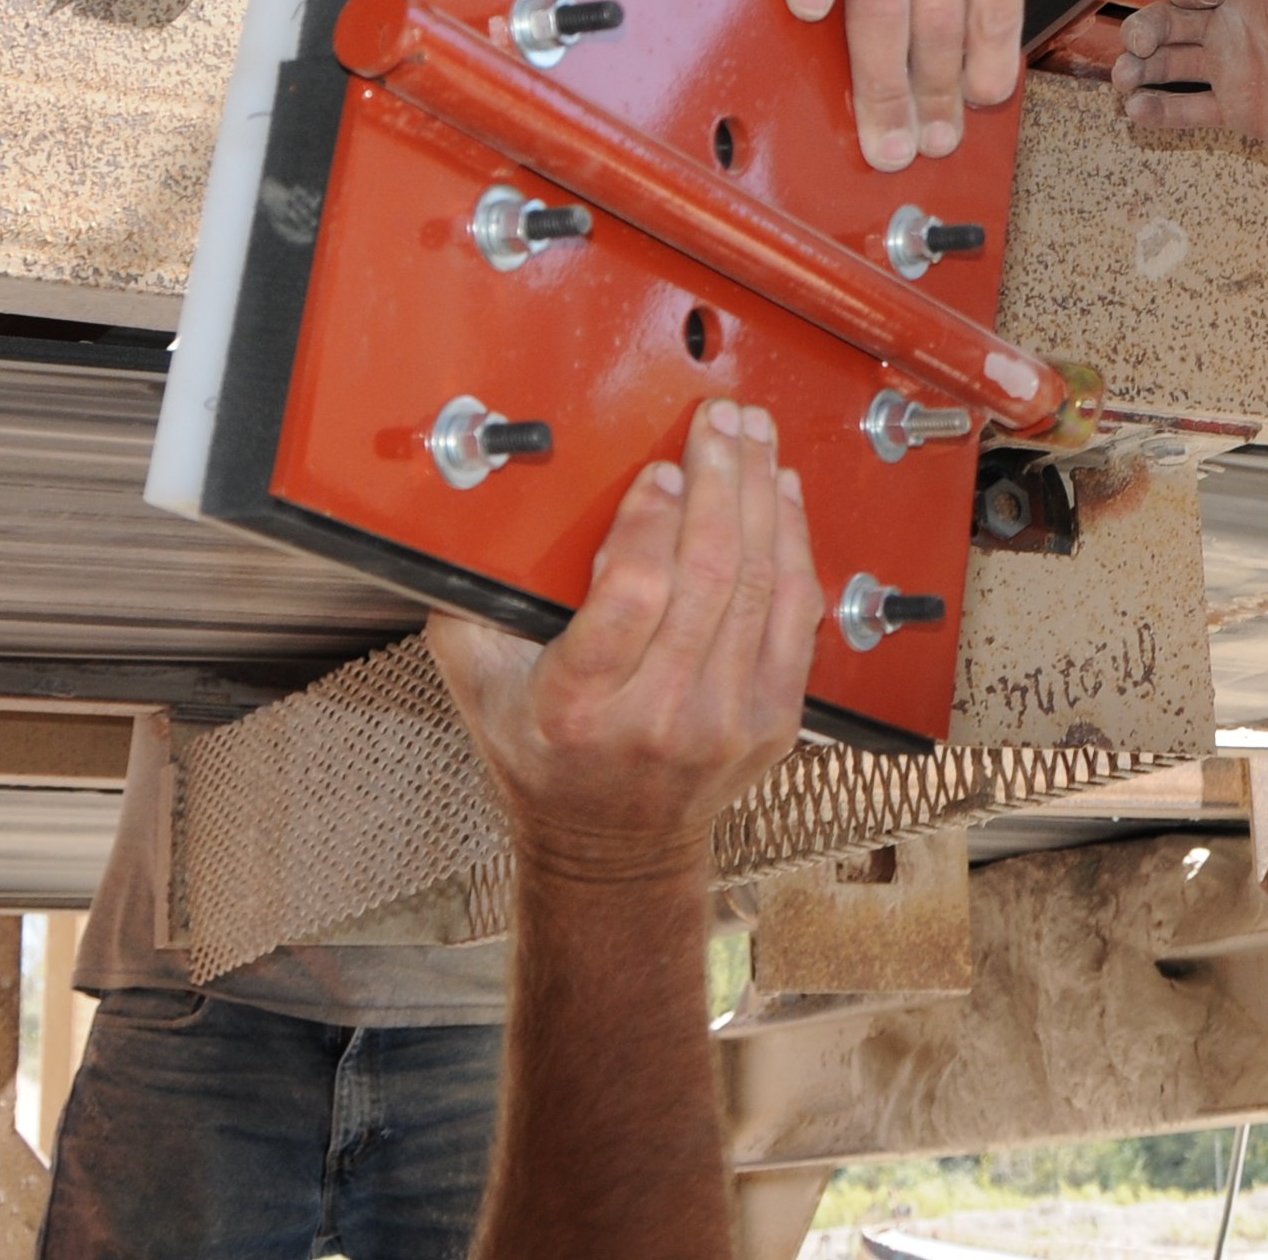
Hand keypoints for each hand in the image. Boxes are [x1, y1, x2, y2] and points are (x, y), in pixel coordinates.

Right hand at [427, 401, 821, 882]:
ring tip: (754, 437)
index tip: (659, 469)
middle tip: (718, 421)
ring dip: (761, 496)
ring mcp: (725, 722)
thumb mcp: (480, 686)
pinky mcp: (772, 721)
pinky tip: (782, 495)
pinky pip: (795, 614)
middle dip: (719, 479)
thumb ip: (472, 605)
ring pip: (761, 585)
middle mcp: (659, 717)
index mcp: (578, 706)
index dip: (652, 521)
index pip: (632, 597)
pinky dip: (793, 544)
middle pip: (709, 576)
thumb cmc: (542, 755)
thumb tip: (472, 517)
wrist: (612, 846)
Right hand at [1110, 0, 1267, 154]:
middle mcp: (1231, 27)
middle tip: (1138, 42)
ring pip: (1169, 65)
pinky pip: (1189, 111)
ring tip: (1122, 78)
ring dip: (1139, 69)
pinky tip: (1136, 111)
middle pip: (1168, 21)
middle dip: (1144, 28)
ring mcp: (1231, 70)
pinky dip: (1159, 112)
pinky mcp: (1239, 111)